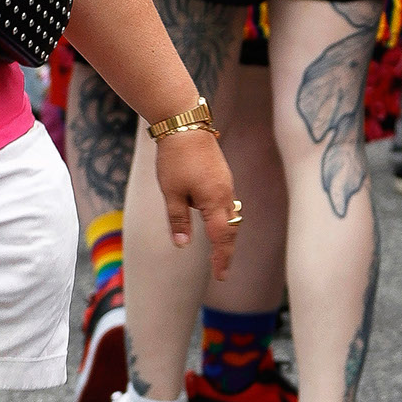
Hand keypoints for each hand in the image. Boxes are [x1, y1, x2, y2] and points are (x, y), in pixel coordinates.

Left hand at [154, 126, 239, 281]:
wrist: (185, 124)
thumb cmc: (175, 159)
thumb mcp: (171, 193)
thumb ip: (178, 220)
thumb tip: (183, 245)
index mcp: (214, 201)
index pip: (221, 238)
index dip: (221, 258)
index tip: (221, 276)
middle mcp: (225, 194)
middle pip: (231, 229)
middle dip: (226, 249)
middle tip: (220, 269)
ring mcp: (226, 184)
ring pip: (230, 215)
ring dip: (225, 233)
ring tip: (217, 250)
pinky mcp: (222, 176)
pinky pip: (225, 203)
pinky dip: (221, 217)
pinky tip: (211, 220)